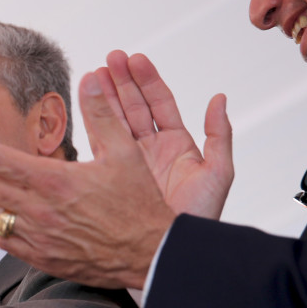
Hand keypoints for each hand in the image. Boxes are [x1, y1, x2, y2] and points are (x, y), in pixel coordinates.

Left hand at [0, 54, 231, 289]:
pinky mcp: (41, 258)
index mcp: (54, 181)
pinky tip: (3, 212)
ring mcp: (37, 237)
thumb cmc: (140, 204)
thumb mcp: (126, 153)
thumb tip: (92, 78)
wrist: (151, 255)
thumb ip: (103, 114)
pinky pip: (3, 239)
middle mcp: (39, 211)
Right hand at [102, 51, 232, 220]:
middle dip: (122, 81)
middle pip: (135, 106)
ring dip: (106, 96)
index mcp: (178, 145)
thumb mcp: (219, 173)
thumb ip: (219, 135)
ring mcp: (130, 163)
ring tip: (95, 73)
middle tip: (110, 58)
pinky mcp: (113, 176)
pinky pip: (102, 144)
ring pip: (116, 121)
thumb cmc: (199, 219)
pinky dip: (93, 123)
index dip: (148, 80)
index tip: (135, 60)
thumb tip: (219, 100)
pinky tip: (86, 105)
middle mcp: (152, 151)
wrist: (171, 249)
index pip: (160, 103)